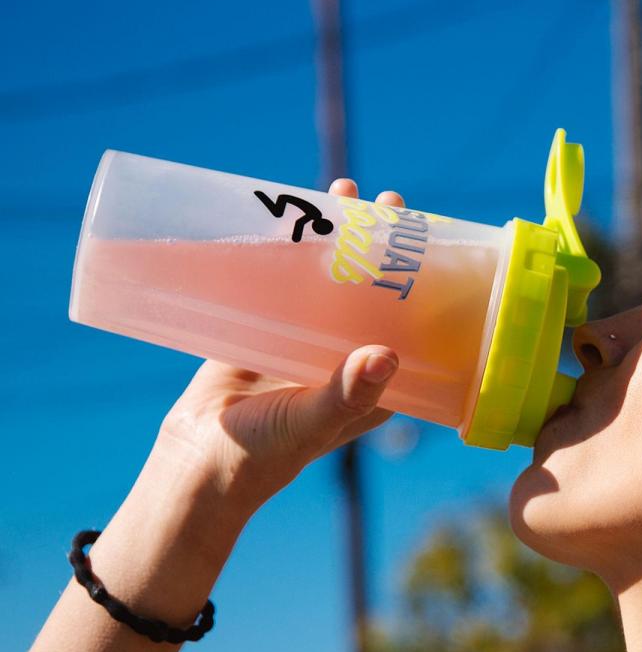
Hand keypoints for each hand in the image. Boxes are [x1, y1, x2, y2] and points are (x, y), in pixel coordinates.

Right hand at [153, 180, 408, 515]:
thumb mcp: (314, 420)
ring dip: (340, 238)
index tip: (432, 242)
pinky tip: (297, 213)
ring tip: (345, 193)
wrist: (199, 458)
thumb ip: (348, 393)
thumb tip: (387, 356)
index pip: (413, 327)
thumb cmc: (268, 451)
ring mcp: (309, 340)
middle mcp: (348, 358)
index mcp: (376, 384)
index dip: (425, 286)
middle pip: (374, 292)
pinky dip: (293, 248)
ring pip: (331, 278)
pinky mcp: (269, 329)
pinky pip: (287, 280)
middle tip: (388, 203)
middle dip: (383, 247)